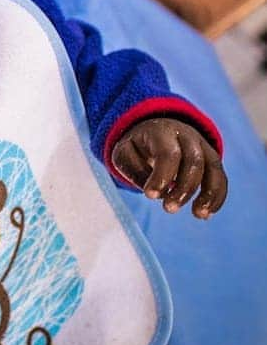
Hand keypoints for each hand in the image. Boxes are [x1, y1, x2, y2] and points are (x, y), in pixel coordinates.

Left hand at [111, 118, 226, 218]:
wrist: (155, 128)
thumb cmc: (137, 146)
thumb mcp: (124, 152)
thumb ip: (133, 169)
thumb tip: (156, 192)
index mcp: (161, 132)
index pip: (168, 153)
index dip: (161, 176)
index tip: (150, 196)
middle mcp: (186, 136)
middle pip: (194, 161)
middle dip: (184, 188)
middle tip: (169, 209)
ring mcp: (202, 146)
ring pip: (212, 169)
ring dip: (208, 194)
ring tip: (199, 215)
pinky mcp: (212, 159)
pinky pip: (220, 177)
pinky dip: (217, 196)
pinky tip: (206, 214)